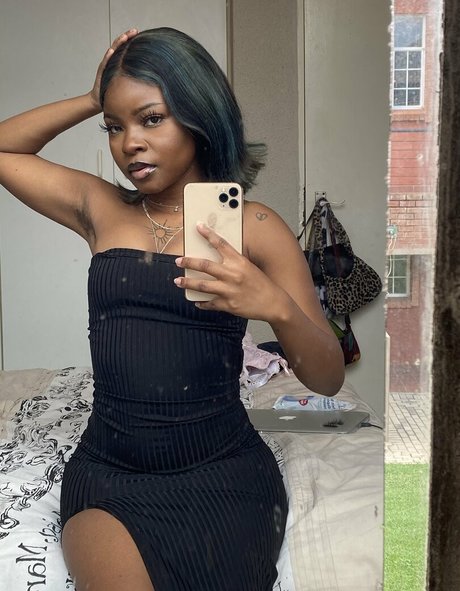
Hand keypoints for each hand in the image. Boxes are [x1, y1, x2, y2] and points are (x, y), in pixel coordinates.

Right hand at [88, 28, 138, 109]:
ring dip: (118, 43)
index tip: (139, 33)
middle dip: (126, 36)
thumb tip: (150, 74)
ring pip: (112, 51)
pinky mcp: (102, 72)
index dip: (130, 39)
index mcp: (117, 61)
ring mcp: (106, 65)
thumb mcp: (126, 80)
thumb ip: (133, 73)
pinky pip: (105, 63)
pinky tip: (111, 51)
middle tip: (134, 31)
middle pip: (118, 45)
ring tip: (124, 37)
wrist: (100, 99)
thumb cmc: (114, 90)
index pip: (124, 47)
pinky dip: (108, 57)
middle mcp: (111, 60)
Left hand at [174, 223, 288, 319]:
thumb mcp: (249, 268)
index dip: (208, 234)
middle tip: (178, 260)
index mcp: (239, 262)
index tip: (198, 226)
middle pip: (205, 265)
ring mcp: (229, 290)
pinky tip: (196, 301)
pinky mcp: (228, 304)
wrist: (274, 303)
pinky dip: (202, 302)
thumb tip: (216, 260)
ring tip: (178, 281)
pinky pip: (210, 303)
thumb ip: (233, 263)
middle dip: (189, 262)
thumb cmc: (262, 284)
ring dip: (188, 282)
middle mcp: (232, 274)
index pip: (221, 243)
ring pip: (202, 285)